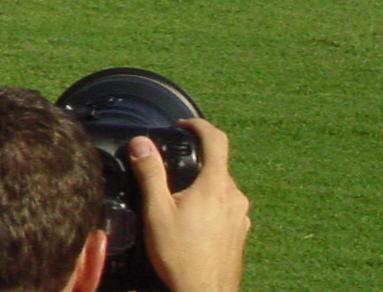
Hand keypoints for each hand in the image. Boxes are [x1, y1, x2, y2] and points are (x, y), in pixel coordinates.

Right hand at [131, 120, 247, 291]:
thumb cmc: (180, 256)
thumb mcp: (156, 211)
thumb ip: (150, 173)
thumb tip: (141, 142)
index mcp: (216, 187)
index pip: (217, 140)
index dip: (199, 126)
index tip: (183, 125)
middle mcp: (235, 198)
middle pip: (218, 165)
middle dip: (196, 160)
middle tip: (169, 168)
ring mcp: (241, 217)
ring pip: (223, 188)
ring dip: (203, 184)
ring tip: (178, 198)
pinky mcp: (240, 234)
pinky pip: (227, 207)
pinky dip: (211, 204)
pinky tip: (191, 220)